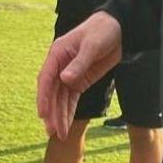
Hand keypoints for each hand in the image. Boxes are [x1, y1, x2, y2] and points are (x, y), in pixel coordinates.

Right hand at [37, 11, 121, 139]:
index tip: (43, 114)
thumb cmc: (103, 30)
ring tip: (60, 134)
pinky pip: (71, 98)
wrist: (119, 28)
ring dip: (59, 115)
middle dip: (52, 112)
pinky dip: (69, 111)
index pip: (46, 78)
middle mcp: (60, 65)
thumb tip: (63, 79)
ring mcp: (69, 74)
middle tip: (53, 131)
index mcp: (58, 53)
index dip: (43, 97)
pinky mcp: (80, 80)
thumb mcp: (92, 46)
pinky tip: (66, 125)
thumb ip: (79, 64)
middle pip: (52, 92)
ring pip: (60, 99)